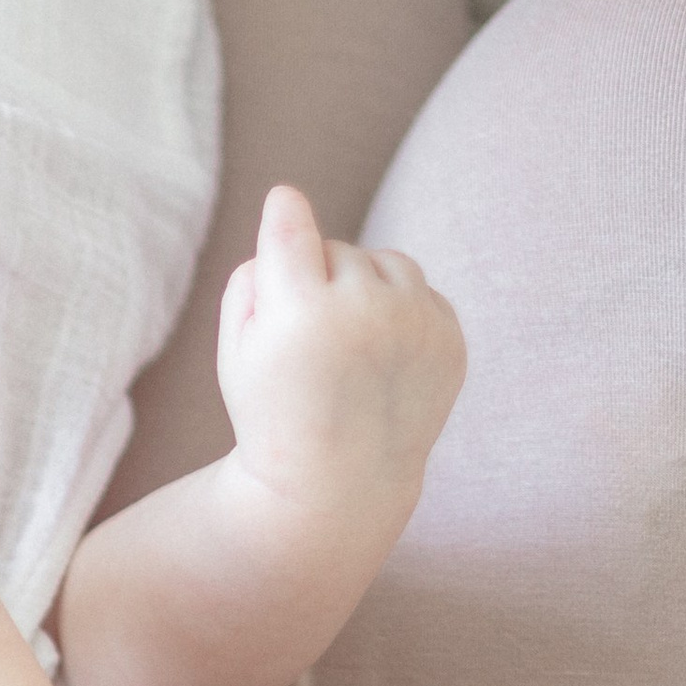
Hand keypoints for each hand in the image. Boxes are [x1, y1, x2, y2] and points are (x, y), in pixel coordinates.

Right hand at [217, 185, 465, 533]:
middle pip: (336, 251)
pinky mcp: (450, 340)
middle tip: (304, 345)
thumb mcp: (235, 355)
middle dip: (316, 281)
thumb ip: (250, 279)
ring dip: (362, 288)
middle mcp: (363, 312)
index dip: (284, 213)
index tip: (284, 200)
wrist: (337, 485)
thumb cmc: (273, 414)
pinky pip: (421, 292)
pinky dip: (399, 315)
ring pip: (385, 262)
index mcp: (300, 315)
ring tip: (343, 347)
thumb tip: (290, 212)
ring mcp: (415, 325)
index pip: (292, 231)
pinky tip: (376, 362)